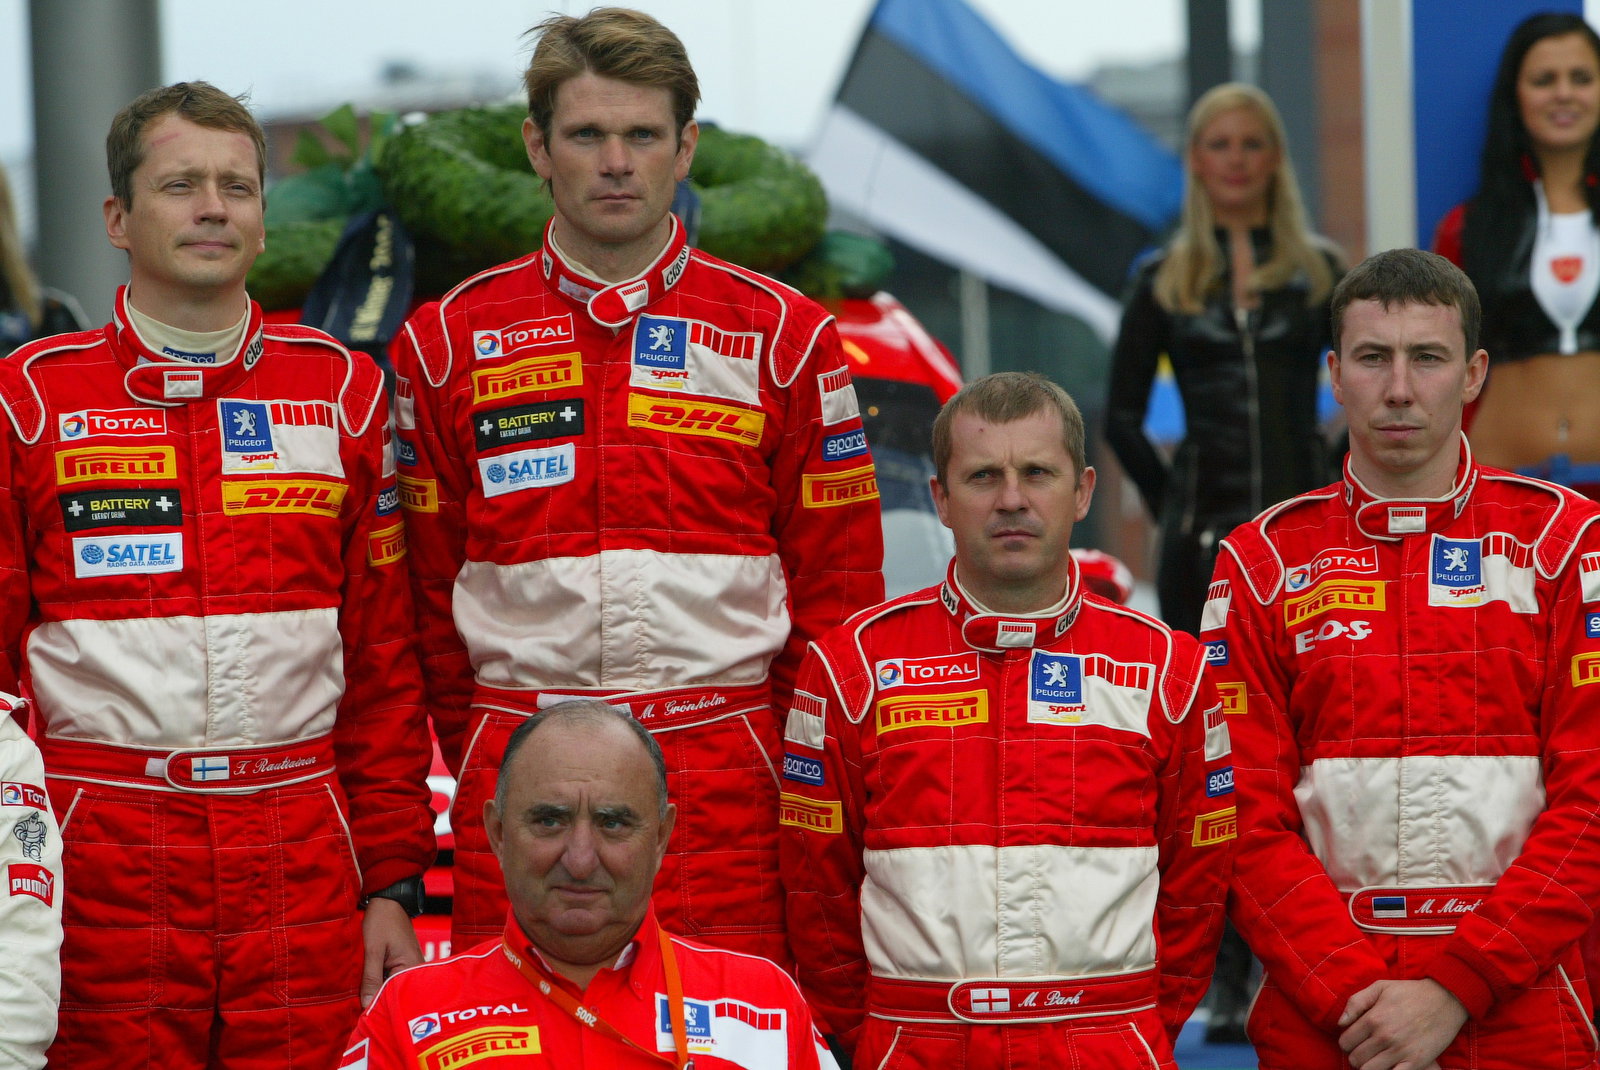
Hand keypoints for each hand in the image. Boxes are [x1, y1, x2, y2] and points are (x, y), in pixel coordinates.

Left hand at [361, 897, 423, 1007]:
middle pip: (395, 994)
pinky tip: (367, 986)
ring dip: (377, 992)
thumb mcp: (372, 950)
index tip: (364, 1019)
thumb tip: (367, 1006)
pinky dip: (378, 983)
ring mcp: (409, 968)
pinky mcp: (402, 965)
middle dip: (378, 1001)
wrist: (388, 900)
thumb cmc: (382, 921)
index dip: (379, 1007)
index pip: (396, 996)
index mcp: (411, 967)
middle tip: (360, 1012)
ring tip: (361, 1001)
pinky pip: (390, 980)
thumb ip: (370, 978)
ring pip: (391, 988)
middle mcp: (415, 971)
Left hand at [1337, 978, 1467, 1069]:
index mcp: (1373, 1018)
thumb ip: (1355, 1002)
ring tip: (1375, 1058)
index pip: (1345, 1042)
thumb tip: (1341, 1023)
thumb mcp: (1379, 987)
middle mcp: (1384, 1037)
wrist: (1445, 1000)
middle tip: (1365, 1049)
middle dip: (1356, 1055)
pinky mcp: (1417, 1062)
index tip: (1355, 1039)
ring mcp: (1401, 1051)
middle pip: (1355, 1059)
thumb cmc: (1410, 992)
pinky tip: (1388, 1064)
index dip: (1347, 1042)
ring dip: (1368, 1066)